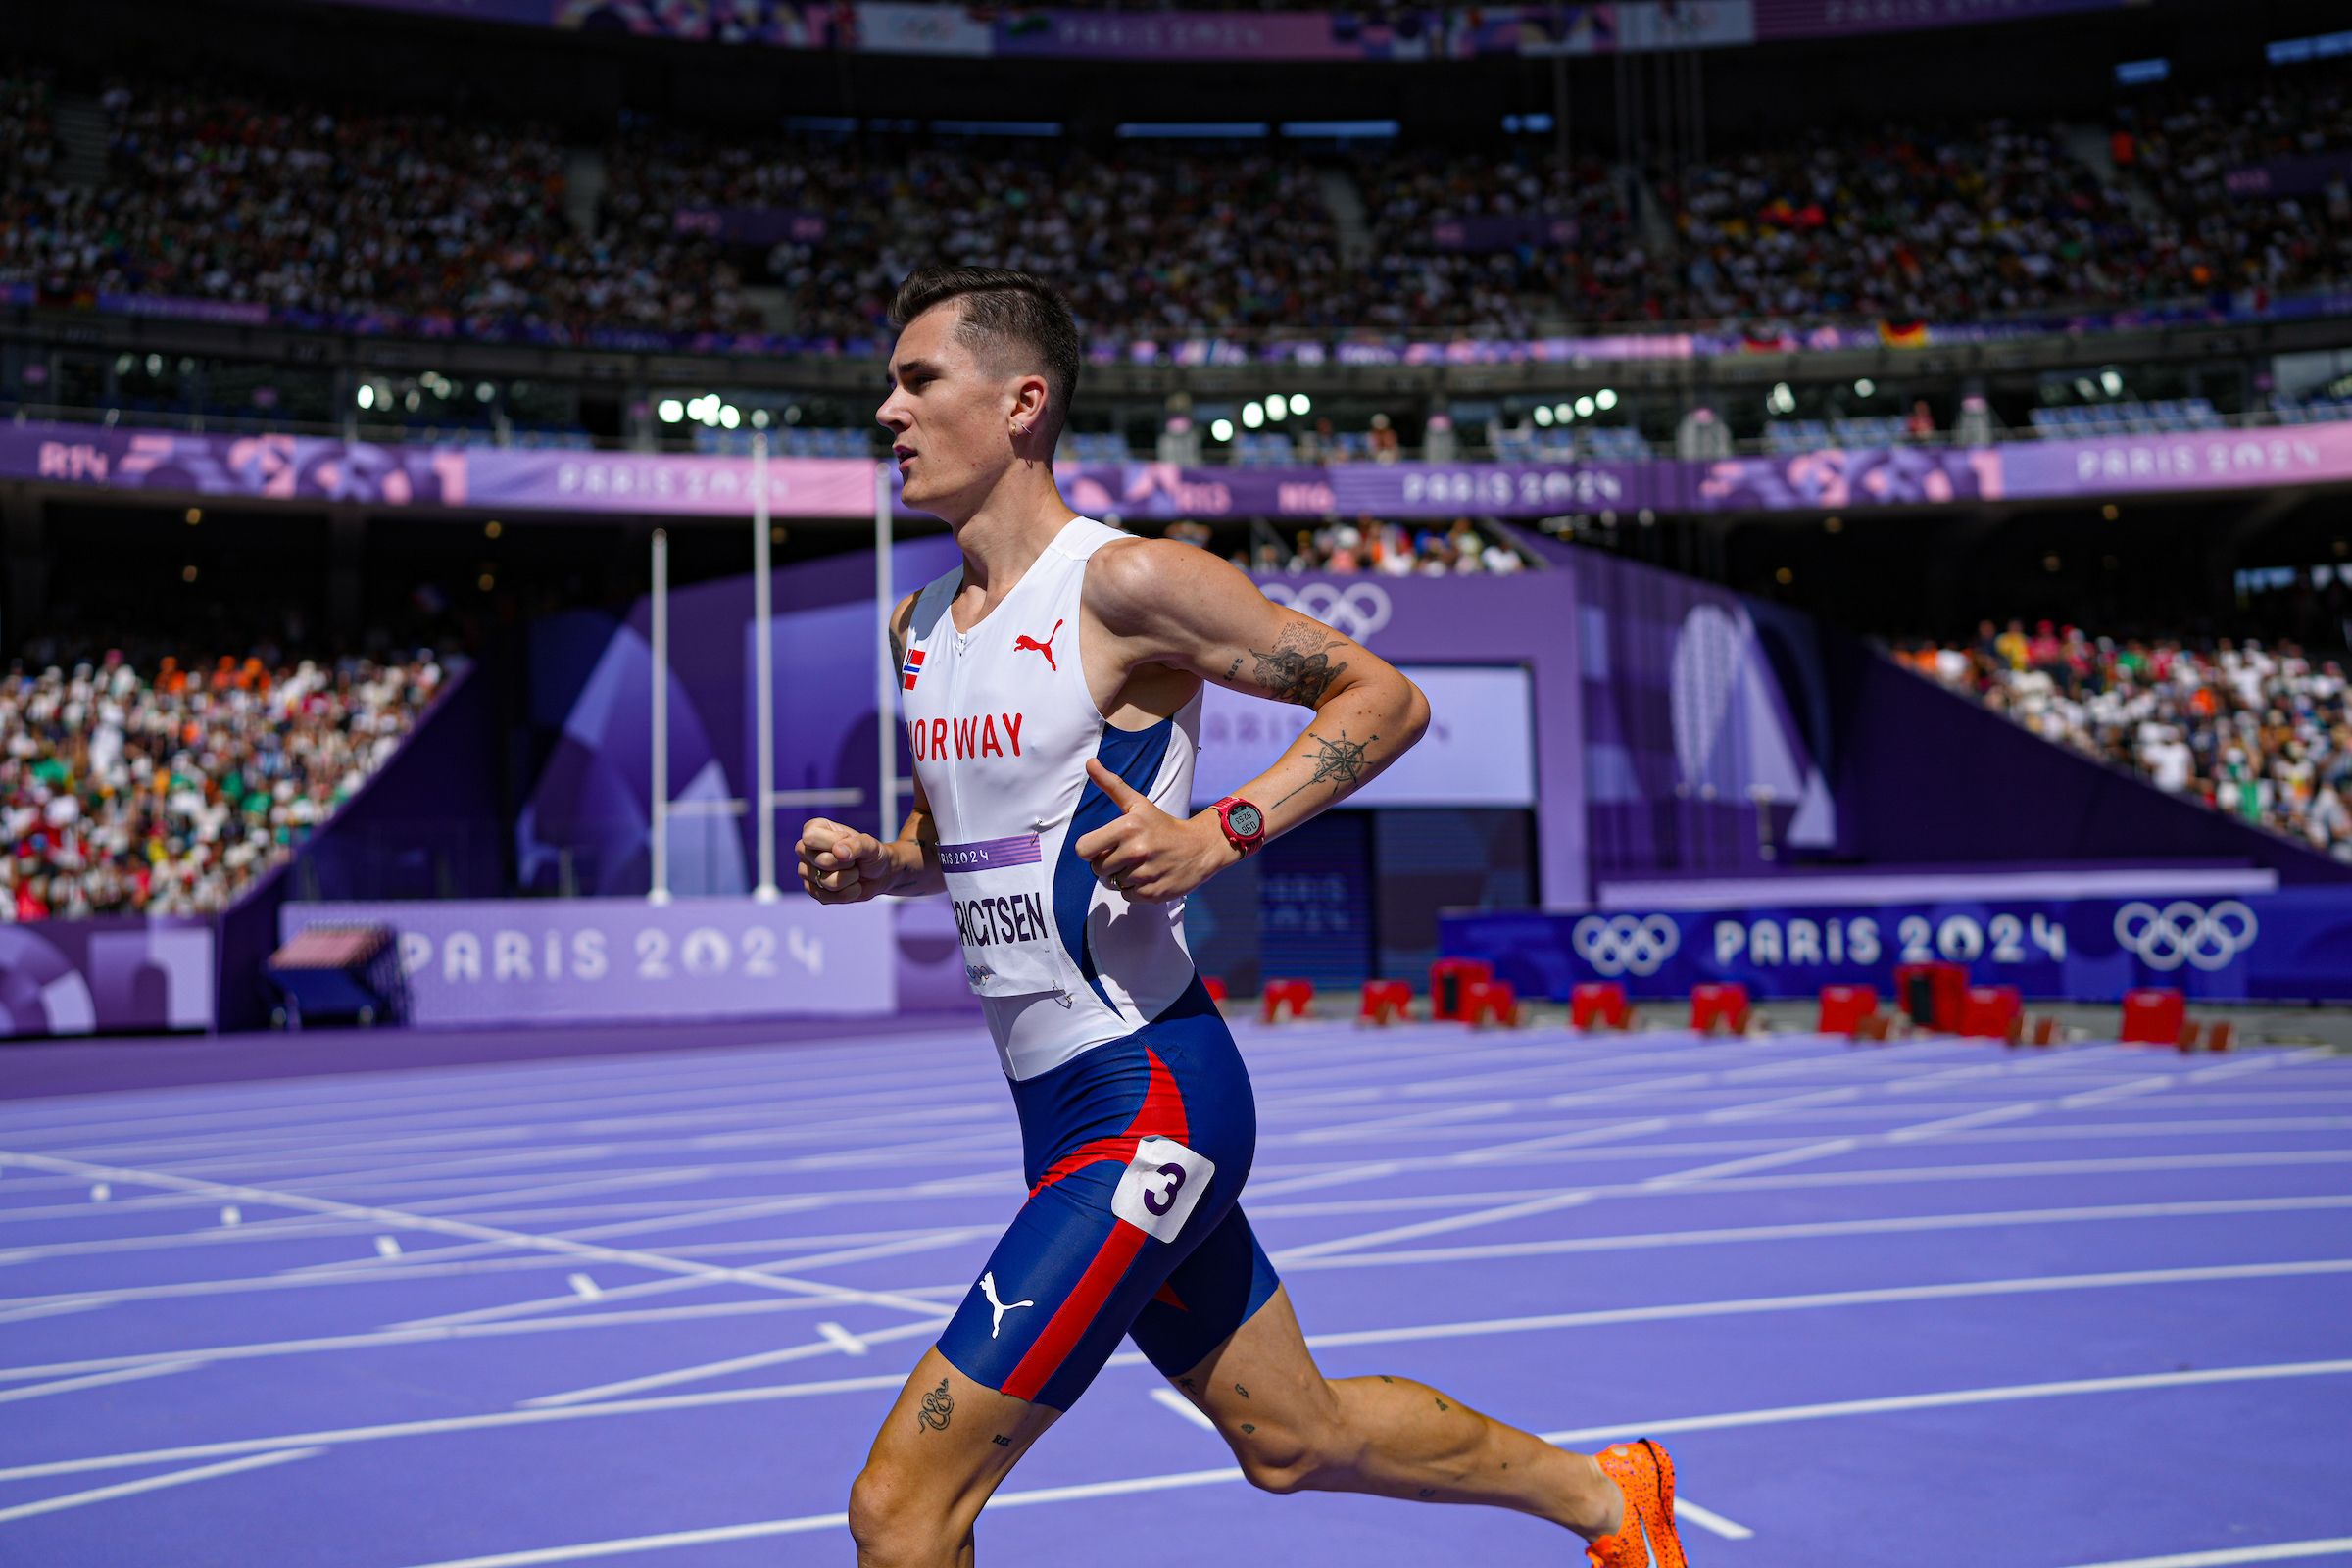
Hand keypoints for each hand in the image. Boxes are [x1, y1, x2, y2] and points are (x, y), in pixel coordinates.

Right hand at [797, 818, 895, 903]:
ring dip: (849, 879)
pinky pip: (827, 897)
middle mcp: (805, 849)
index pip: (811, 838)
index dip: (834, 842)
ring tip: (853, 872)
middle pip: (822, 861)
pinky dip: (847, 893)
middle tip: (853, 860)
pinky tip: (851, 886)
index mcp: (814, 829)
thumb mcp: (870, 845)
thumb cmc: (871, 854)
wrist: (878, 875)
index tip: (848, 840)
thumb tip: (837, 852)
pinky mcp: (812, 890)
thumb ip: (856, 844)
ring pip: (827, 882)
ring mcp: (806, 871)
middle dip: (847, 863)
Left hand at [1069, 759, 1229, 902]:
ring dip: (1123, 876)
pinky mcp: (1153, 893)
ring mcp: (1145, 874)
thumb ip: (1111, 785)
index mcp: (1128, 827)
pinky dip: (1136, 889)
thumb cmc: (1163, 825)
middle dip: (1108, 863)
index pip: (1084, 849)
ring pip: (1113, 883)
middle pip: (1097, 869)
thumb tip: (1089, 762)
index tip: (1105, 845)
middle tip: (1128, 854)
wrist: (1201, 847)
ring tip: (1142, 864)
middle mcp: (1136, 851)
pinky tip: (1150, 876)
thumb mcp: (1138, 804)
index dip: (1091, 849)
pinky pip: (1128, 896)